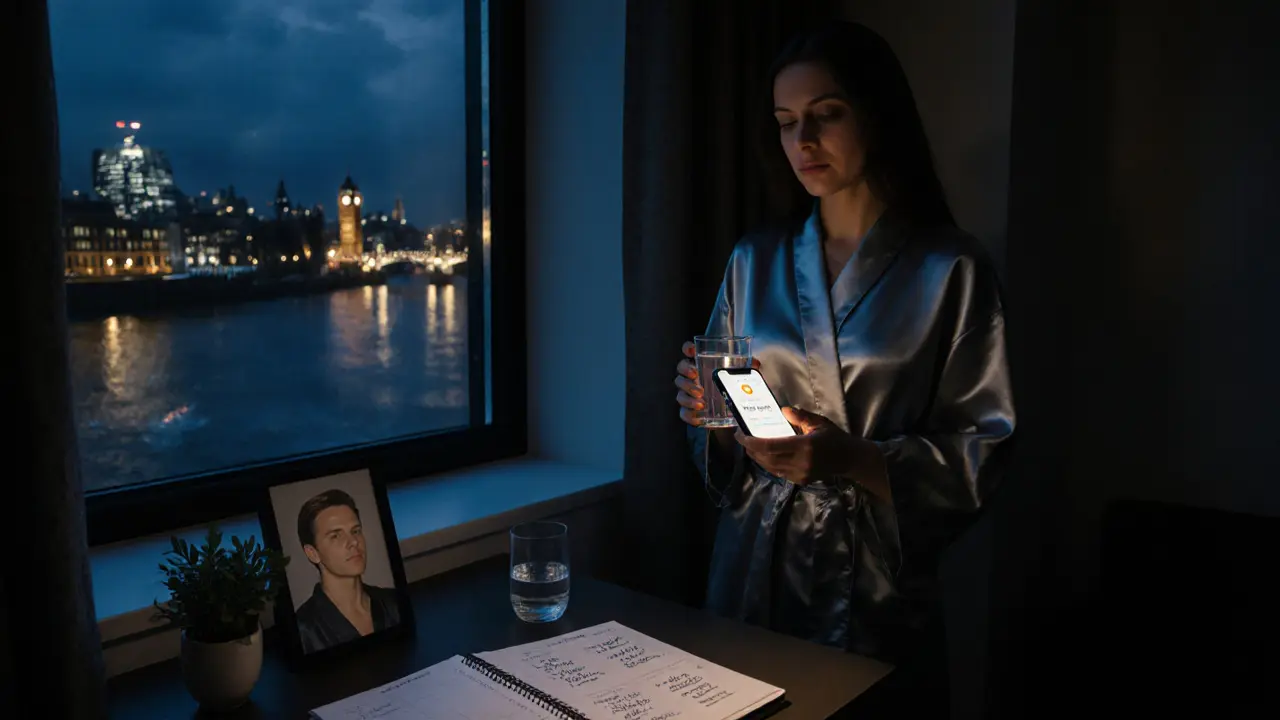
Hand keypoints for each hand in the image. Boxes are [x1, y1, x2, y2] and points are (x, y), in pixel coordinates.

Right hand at [675, 340, 759, 426]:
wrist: (731, 414)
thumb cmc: (731, 389)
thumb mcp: (740, 377)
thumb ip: (747, 368)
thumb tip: (755, 363)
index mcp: (702, 364)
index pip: (690, 351)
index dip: (688, 348)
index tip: (691, 350)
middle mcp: (692, 378)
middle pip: (681, 369)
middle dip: (686, 371)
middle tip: (695, 376)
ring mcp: (689, 394)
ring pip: (680, 392)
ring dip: (688, 396)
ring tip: (701, 401)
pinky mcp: (690, 411)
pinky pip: (684, 413)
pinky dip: (689, 415)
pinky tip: (698, 417)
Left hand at [735, 407, 884, 490]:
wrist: (849, 459)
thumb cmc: (834, 437)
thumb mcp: (819, 422)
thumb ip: (800, 416)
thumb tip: (783, 410)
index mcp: (804, 447)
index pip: (770, 446)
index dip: (751, 442)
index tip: (740, 434)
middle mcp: (799, 463)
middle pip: (766, 459)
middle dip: (750, 449)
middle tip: (741, 437)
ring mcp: (799, 474)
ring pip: (770, 467)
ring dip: (756, 457)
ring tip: (749, 445)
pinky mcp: (800, 481)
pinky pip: (778, 472)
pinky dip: (767, 463)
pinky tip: (763, 454)